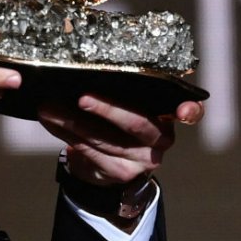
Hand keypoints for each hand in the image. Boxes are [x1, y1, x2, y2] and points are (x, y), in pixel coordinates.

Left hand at [38, 95, 203, 185]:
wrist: (107, 163)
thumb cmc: (118, 122)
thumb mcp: (129, 104)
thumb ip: (125, 91)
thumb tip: (86, 67)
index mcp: (168, 114)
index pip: (192, 112)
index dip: (190, 111)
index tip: (183, 111)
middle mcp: (162, 139)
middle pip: (136, 123)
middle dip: (107, 109)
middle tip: (81, 97)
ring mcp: (143, 160)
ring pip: (105, 139)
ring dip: (72, 121)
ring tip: (49, 107)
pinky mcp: (121, 172)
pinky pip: (90, 152)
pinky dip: (65, 134)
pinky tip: (50, 121)